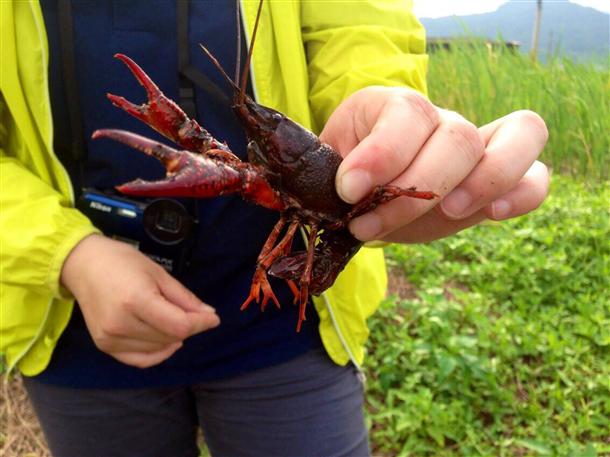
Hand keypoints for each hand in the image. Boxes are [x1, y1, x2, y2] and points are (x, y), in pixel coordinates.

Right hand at [61, 234, 219, 367]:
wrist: (83, 266)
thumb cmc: (123, 262)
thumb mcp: (159, 274)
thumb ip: (184, 298)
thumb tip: (209, 315)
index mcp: (136, 300)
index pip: (179, 325)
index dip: (201, 323)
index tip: (212, 318)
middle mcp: (121, 324)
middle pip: (170, 337)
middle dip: (189, 327)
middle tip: (192, 313)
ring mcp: (110, 338)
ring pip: (159, 348)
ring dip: (173, 338)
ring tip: (173, 319)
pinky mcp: (105, 346)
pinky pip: (140, 359)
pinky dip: (158, 353)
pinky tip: (166, 341)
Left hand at [324, 86, 549, 241]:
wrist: (368, 199)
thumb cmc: (347, 184)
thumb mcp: (330, 175)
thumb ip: (333, 177)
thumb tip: (340, 189)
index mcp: (394, 108)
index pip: (408, 115)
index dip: (382, 154)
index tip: (348, 190)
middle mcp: (441, 120)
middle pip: (458, 135)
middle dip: (417, 188)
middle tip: (371, 223)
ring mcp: (477, 146)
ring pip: (520, 133)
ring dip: (487, 178)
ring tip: (449, 211)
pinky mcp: (498, 181)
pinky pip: (536, 174)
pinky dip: (525, 192)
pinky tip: (494, 215)